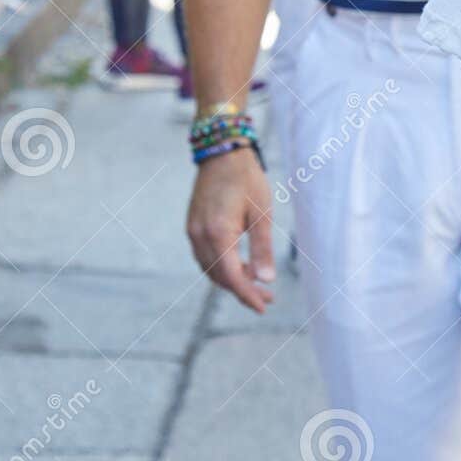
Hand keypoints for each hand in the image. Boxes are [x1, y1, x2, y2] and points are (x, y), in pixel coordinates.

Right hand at [186, 145, 275, 311]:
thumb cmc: (247, 180)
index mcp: (218, 232)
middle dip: (243, 289)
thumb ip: (262, 248)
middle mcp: (200, 235)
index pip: (231, 275)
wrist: (222, 153)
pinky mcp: (193, 226)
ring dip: (232, 279)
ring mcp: (193, 231)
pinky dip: (222, 267)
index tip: (263, 306)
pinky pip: (206, 256)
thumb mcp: (262, 213)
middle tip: (268, 297)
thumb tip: (265, 279)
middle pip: (219, 276)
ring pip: (210, 268)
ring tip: (258, 284)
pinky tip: (240, 266)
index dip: (247, 294)